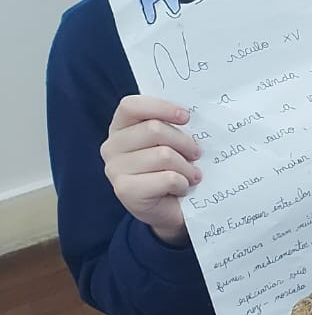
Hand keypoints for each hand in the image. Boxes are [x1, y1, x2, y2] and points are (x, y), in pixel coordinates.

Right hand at [102, 95, 200, 244]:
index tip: (186, 117)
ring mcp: (114, 169)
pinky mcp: (125, 190)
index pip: (131, 105)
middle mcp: (112, 147)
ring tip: (191, 175)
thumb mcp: (171, 142)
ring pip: (164, 155)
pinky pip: (167, 178)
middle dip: (185, 142)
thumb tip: (190, 114)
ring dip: (187, 167)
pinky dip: (183, 183)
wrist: (170, 209)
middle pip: (154, 129)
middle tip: (196, 154)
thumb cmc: (171, 169)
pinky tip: (180, 189)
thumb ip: (172, 125)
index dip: (161, 107)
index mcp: (120, 128)